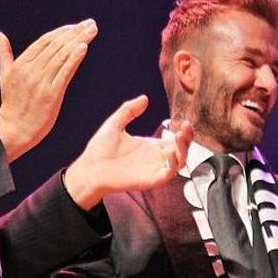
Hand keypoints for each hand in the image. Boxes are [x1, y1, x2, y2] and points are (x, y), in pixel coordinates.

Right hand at [0, 20, 98, 161]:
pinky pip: (65, 72)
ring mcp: (41, 82)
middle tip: (90, 23)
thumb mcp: (5, 76)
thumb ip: (4, 54)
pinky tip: (84, 47)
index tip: (76, 26)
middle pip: (56, 45)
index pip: (44, 41)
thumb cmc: (12, 103)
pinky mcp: (51, 94)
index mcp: (21, 64)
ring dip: (79, 40)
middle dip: (75, 32)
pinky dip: (75, 58)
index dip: (61, 32)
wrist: (14, 129)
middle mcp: (31, 70)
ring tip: (92, 30)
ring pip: (62, 56)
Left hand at [63, 96, 192, 209]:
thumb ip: (129, 110)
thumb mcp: (115, 124)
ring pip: (180, 162)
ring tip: (182, 135)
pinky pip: (169, 173)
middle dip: (188, 138)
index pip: (175, 140)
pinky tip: (170, 152)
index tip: (185, 121)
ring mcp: (155, 169)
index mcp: (150, 147)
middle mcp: (156, 158)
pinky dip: (173, 163)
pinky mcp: (151, 180)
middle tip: (187, 126)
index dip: (183, 131)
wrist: (89, 169)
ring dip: (185, 149)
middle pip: (182, 150)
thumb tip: (144, 98)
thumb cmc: (99, 150)